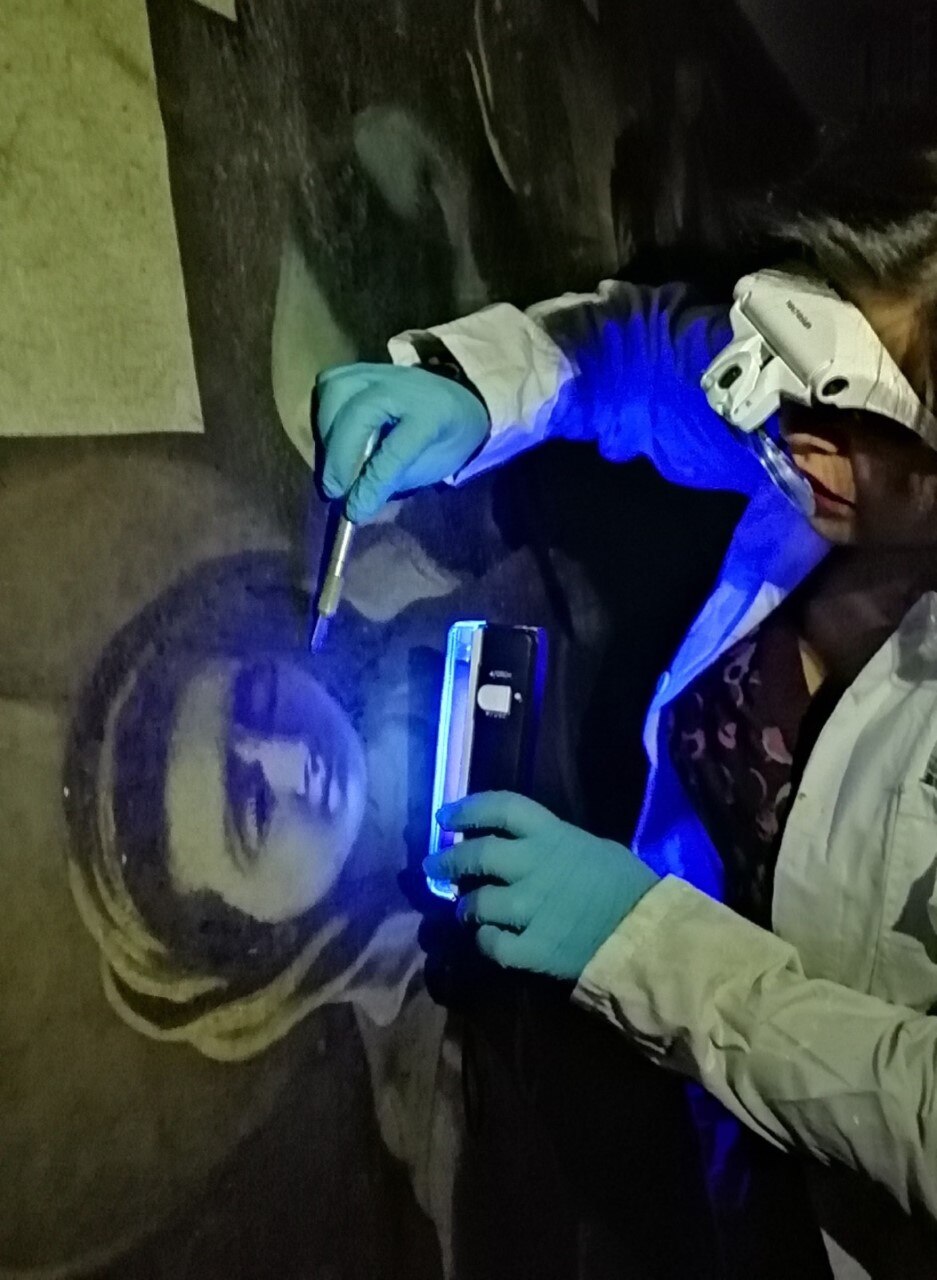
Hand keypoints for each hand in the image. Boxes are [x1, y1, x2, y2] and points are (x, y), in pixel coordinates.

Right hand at [315, 362, 489, 522]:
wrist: (459, 401)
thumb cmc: (445, 439)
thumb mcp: (433, 467)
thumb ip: (395, 481)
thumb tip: (357, 505)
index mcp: (432, 413)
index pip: (396, 450)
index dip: (372, 482)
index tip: (354, 510)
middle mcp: (403, 385)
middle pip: (359, 413)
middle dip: (340, 457)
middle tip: (335, 491)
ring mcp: (379, 371)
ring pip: (336, 392)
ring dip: (326, 434)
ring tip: (334, 466)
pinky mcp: (360, 368)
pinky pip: (329, 384)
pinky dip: (323, 413)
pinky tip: (331, 438)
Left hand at [423, 793, 659, 981]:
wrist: (649, 936)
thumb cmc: (629, 886)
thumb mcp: (594, 848)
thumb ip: (556, 845)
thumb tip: (526, 850)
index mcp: (552, 835)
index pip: (501, 807)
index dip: (467, 808)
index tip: (444, 816)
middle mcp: (533, 866)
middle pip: (477, 855)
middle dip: (449, 860)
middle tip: (434, 866)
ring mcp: (529, 908)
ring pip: (477, 903)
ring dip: (466, 906)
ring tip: (465, 910)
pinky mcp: (532, 948)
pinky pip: (492, 944)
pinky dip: (485, 941)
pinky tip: (488, 939)